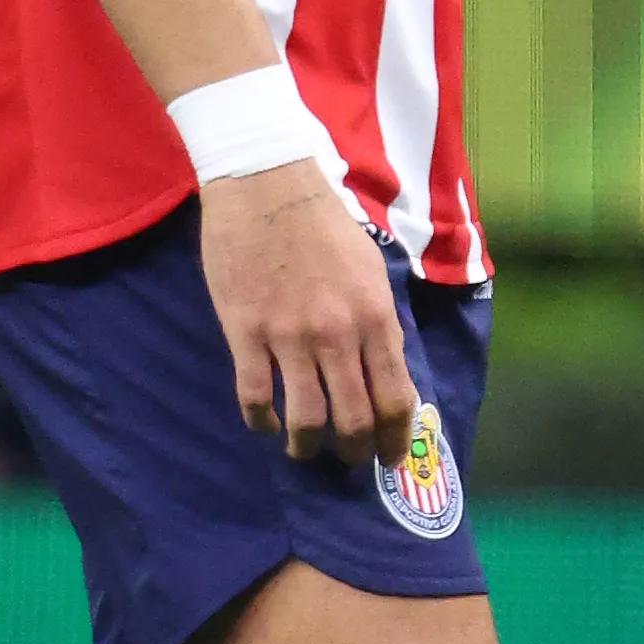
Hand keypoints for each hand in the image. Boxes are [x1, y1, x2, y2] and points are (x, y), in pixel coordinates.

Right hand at [200, 168, 417, 465]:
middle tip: (350, 461)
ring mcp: (290, 336)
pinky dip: (262, 421)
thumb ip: (378, 321)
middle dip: (356, 452)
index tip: (391, 458)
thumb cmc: (321, 222)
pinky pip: (256, 396)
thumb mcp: (369, 268)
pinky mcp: (246, 332)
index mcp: (375, 317)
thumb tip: (386, 368)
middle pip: (355, 419)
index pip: (396, 398)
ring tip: (304, 451)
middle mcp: (338, 334)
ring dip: (308, 447)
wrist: (265, 183)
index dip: (396, 438)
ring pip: (306, 419)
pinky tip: (266, 424)